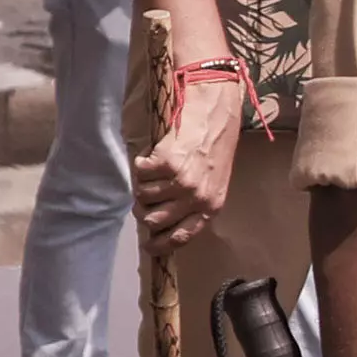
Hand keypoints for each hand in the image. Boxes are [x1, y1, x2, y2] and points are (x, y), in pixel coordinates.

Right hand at [134, 72, 243, 245]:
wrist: (216, 112)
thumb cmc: (217, 144)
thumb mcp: (215, 182)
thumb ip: (196, 203)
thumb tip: (166, 220)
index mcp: (211, 206)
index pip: (181, 237)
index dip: (161, 244)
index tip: (148, 244)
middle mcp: (196, 198)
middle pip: (154, 220)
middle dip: (144, 210)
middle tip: (144, 198)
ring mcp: (180, 181)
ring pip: (143, 197)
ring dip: (142, 185)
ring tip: (150, 171)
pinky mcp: (166, 163)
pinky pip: (139, 174)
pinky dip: (140, 165)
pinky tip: (150, 156)